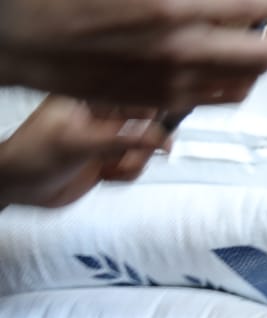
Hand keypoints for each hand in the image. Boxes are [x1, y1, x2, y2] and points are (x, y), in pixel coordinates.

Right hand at [0, 0, 266, 111]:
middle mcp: (183, 50)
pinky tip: (236, 62)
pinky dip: (241, 79)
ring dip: (265, 58)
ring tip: (263, 38)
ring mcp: (177, 81)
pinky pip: (223, 97)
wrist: (23, 40)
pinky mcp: (166, 100)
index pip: (254, 6)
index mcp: (173, 7)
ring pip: (250, 80)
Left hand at [0, 95, 170, 207]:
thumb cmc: (34, 156)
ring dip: (133, 163)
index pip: (133, 96)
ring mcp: (106, 138)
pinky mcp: (108, 159)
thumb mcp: (81, 144)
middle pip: (146, 124)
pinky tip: (106, 176)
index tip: (161, 131)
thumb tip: (160, 137)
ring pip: (143, 147)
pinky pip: (134, 165)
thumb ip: (122, 140)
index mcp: (91, 99)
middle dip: (143, 145)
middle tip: (129, 157)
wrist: (20, 186)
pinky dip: (126, 175)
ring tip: (111, 169)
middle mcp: (101, 116)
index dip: (152, 113)